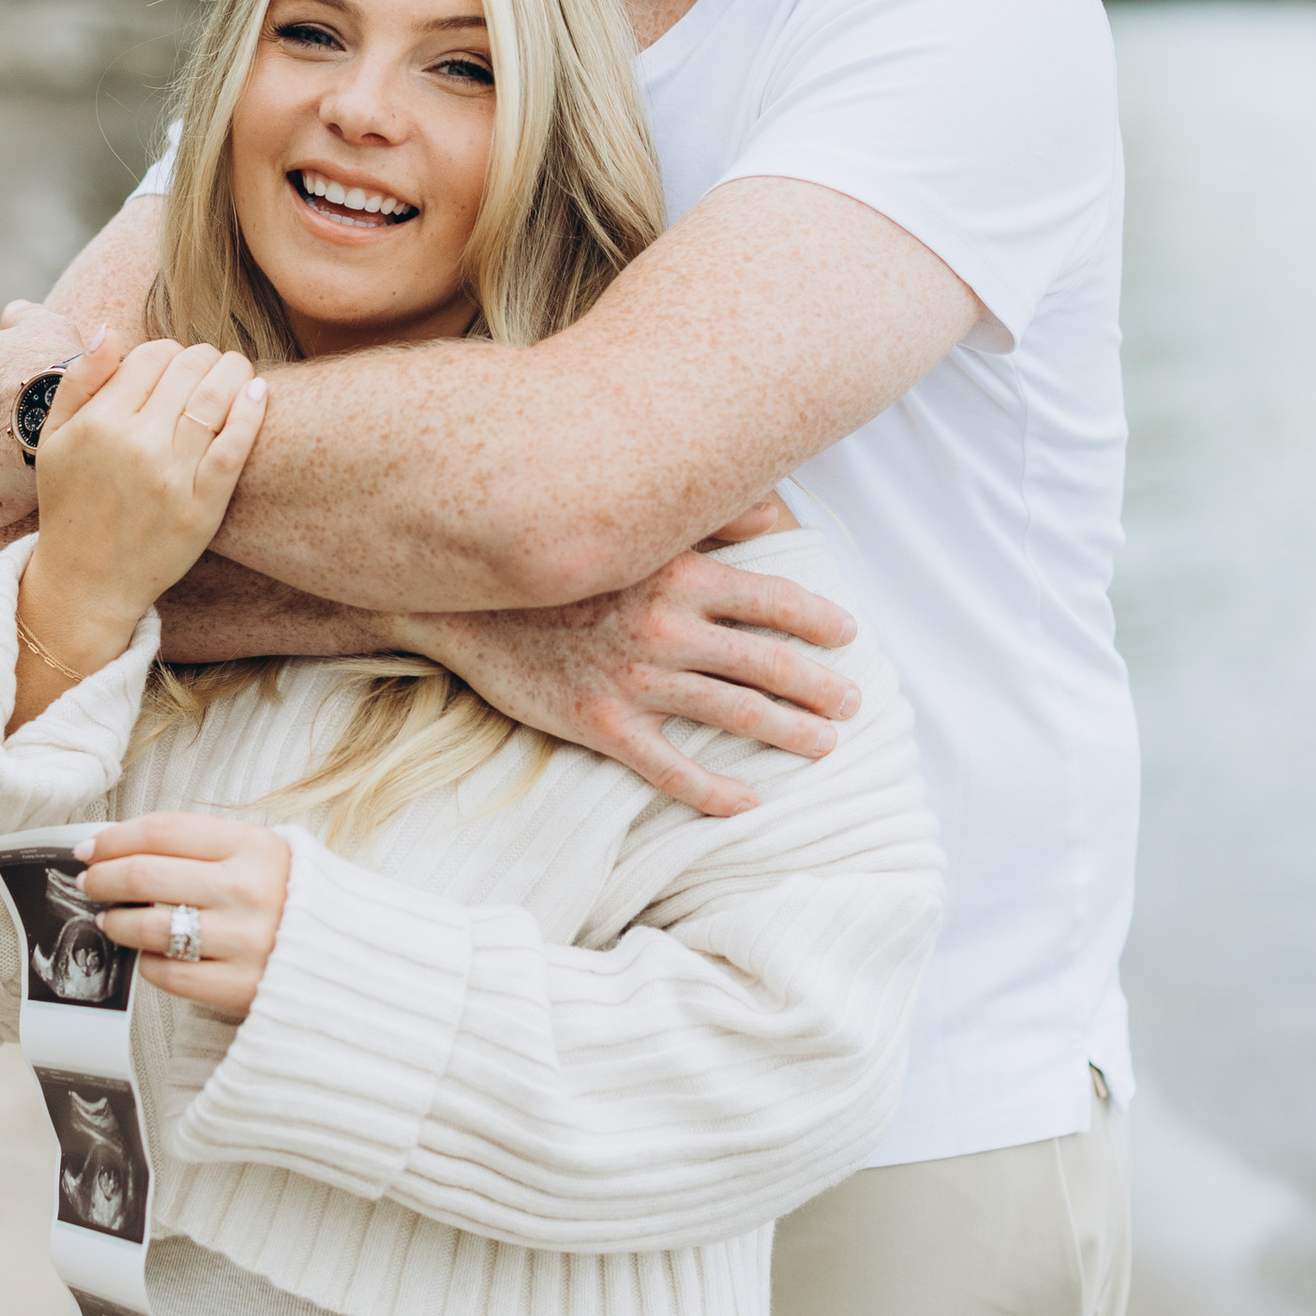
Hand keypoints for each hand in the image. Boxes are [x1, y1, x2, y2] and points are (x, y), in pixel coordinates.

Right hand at [19, 337, 268, 666]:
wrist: (85, 582)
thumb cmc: (70, 504)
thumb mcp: (52, 439)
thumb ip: (79, 380)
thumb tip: (111, 330)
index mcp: (99, 423)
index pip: (152, 355)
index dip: (168, 352)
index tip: (173, 366)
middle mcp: (136, 444)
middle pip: (189, 369)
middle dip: (203, 358)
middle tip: (209, 366)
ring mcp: (172, 476)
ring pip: (217, 397)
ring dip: (234, 372)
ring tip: (237, 371)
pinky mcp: (202, 506)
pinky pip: (236, 445)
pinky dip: (252, 411)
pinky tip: (258, 393)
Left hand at [77, 810, 290, 1024]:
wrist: (348, 959)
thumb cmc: (292, 900)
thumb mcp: (262, 855)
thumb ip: (202, 847)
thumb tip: (120, 846)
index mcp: (254, 846)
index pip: (163, 830)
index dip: (115, 837)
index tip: (91, 847)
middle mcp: (248, 889)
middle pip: (145, 874)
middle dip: (103, 878)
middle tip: (90, 882)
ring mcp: (244, 940)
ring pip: (148, 926)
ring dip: (117, 922)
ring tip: (112, 920)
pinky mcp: (238, 986)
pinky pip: (167, 973)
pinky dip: (147, 963)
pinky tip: (149, 954)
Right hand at [421, 551, 859, 822]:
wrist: (463, 600)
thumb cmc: (554, 557)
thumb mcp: (630, 523)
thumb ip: (706, 515)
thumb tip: (776, 513)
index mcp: (679, 573)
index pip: (775, 600)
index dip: (820, 621)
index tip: (848, 635)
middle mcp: (667, 629)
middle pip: (769, 665)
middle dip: (820, 688)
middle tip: (852, 704)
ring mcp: (635, 681)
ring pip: (735, 714)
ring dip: (790, 733)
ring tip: (822, 746)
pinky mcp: (601, 724)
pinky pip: (671, 768)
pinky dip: (715, 791)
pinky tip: (746, 802)